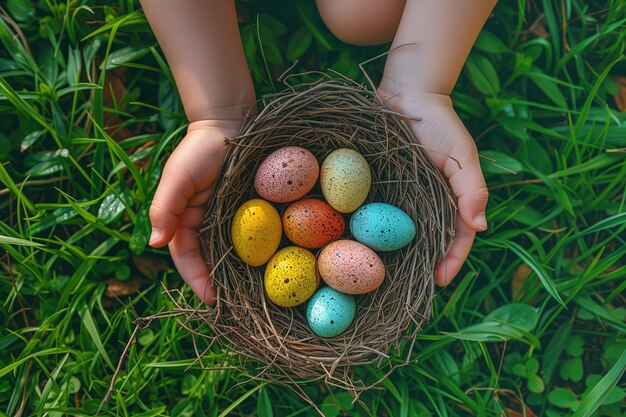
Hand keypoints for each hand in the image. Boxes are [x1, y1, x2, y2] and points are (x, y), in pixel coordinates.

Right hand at [148, 120, 239, 302]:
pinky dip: (255, 253)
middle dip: (218, 284)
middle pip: (208, 261)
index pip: (186, 258)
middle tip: (235, 307)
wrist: (228, 126)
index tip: (211, 299)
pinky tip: (266, 267)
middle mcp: (204, 225)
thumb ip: (164, 208)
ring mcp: (226, 220)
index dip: (196, 279)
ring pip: (229, 254)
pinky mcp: (248, 212)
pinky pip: (250, 237)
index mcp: (182, 221)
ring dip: (236, 274)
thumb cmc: (198, 151)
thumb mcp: (177, 177)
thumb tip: (153, 243)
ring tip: (252, 295)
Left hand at [377, 85, 488, 285]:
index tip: (440, 282)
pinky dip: (372, 231)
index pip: (457, 238)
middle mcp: (426, 203)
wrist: (406, 94)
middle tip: (408, 290)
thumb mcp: (462, 155)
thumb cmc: (439, 123)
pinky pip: (376, 213)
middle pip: (427, 242)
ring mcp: (402, 197)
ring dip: (395, 255)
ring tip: (383, 277)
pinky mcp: (379, 187)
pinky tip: (361, 246)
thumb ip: (473, 188)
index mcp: (451, 199)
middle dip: (421, 266)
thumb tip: (481, 227)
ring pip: (400, 233)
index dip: (451, 261)